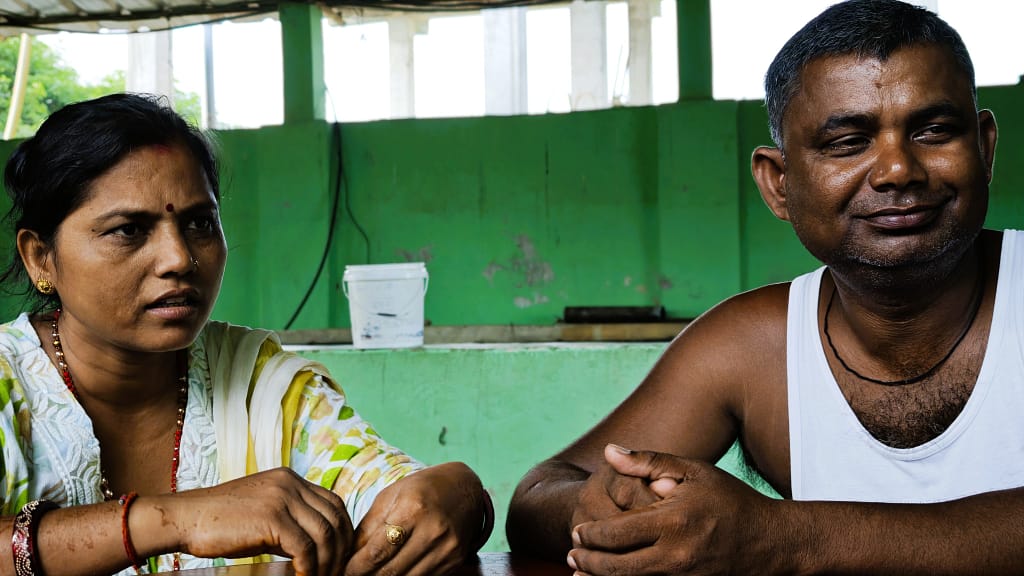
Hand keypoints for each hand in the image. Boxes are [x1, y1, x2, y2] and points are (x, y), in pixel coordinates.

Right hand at [164, 467, 353, 575]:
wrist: (186, 518)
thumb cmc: (221, 522)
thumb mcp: (264, 514)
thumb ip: (291, 522)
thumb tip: (316, 548)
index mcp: (290, 478)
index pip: (333, 503)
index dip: (343, 531)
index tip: (339, 556)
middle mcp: (290, 483)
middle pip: (335, 516)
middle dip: (341, 548)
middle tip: (336, 571)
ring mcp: (282, 498)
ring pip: (325, 533)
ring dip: (328, 562)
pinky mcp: (272, 518)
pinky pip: (305, 547)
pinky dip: (310, 567)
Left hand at [345, 462, 485, 575]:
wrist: (464, 488)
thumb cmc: (422, 489)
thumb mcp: (391, 497)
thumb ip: (369, 527)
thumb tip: (348, 557)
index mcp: (413, 509)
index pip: (377, 552)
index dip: (356, 567)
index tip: (345, 571)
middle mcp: (433, 531)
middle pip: (391, 571)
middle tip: (354, 575)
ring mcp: (447, 549)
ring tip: (372, 573)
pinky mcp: (455, 561)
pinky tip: (395, 571)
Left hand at [568, 448, 775, 575]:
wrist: (771, 542)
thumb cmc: (730, 500)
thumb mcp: (693, 472)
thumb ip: (648, 462)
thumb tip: (610, 453)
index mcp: (673, 522)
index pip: (618, 533)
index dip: (592, 535)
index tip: (578, 531)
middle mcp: (677, 555)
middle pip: (619, 567)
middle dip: (590, 564)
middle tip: (572, 555)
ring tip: (582, 573)